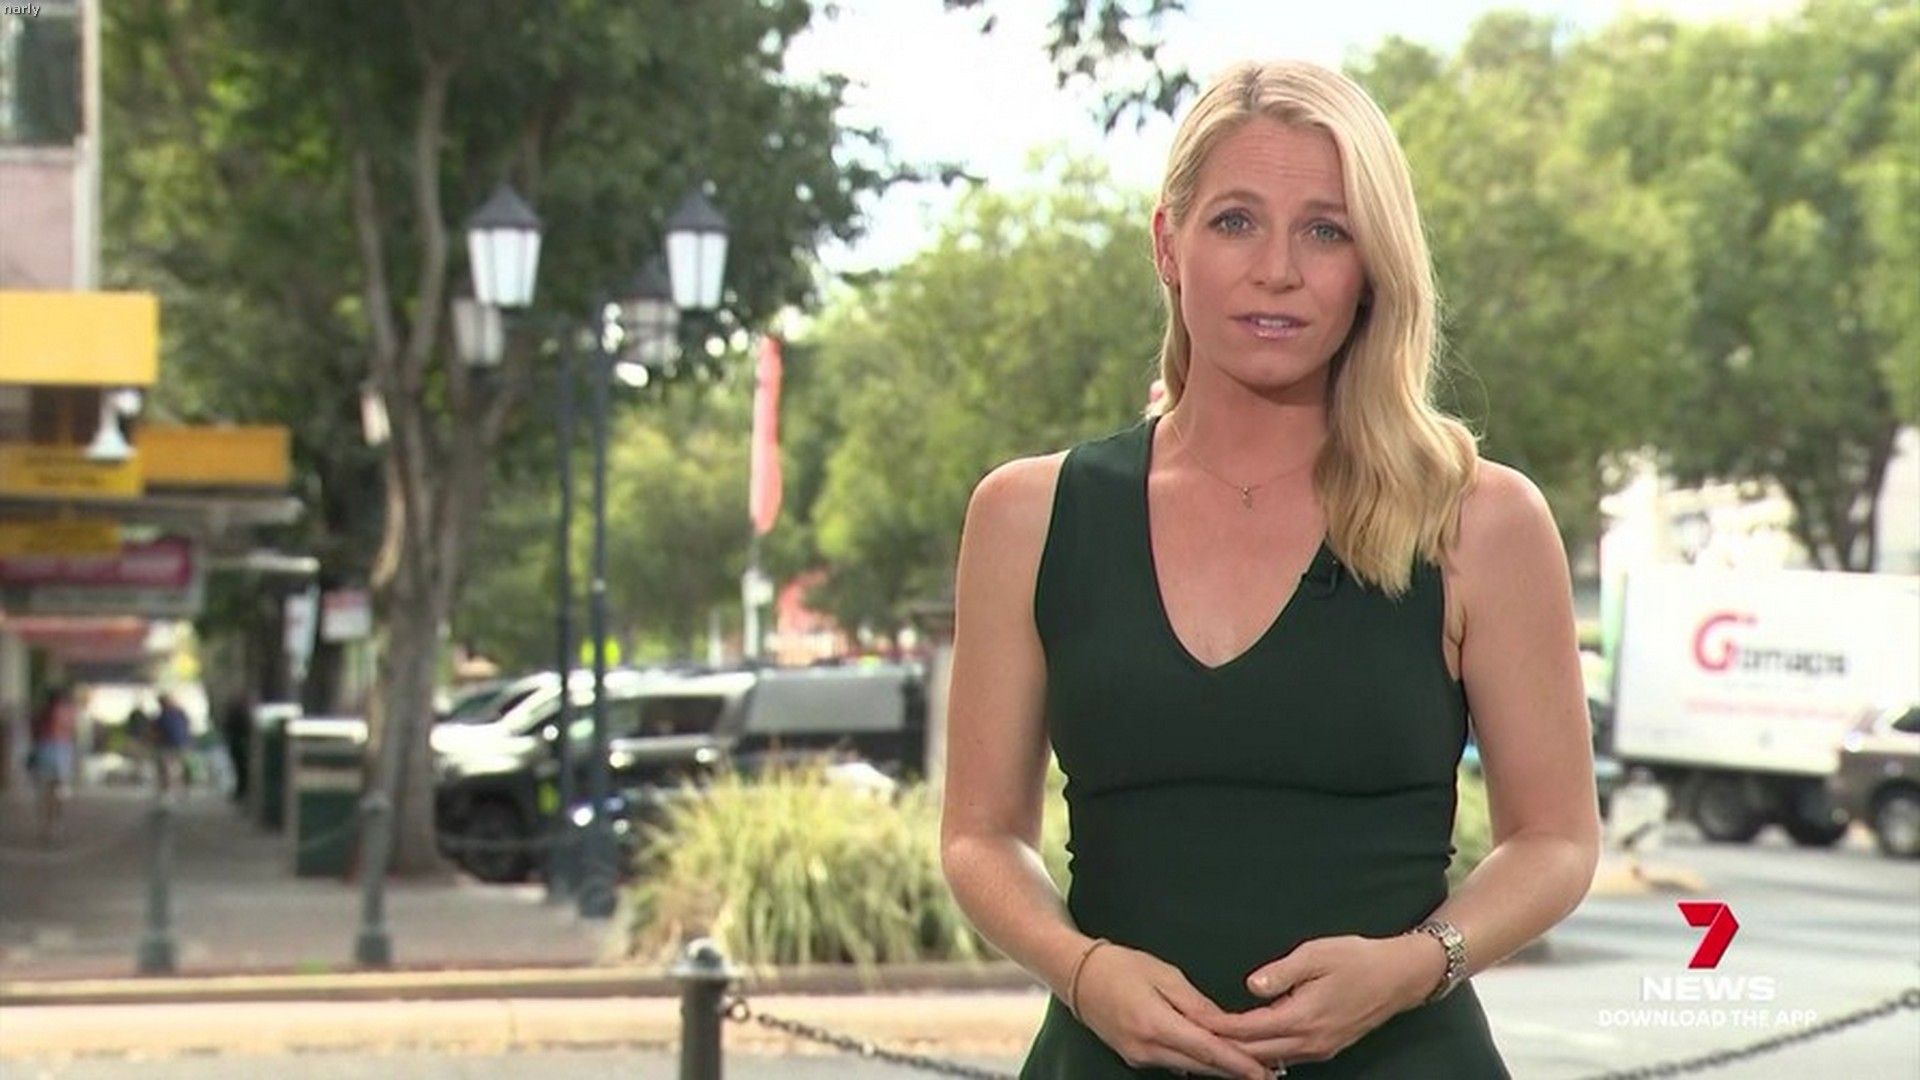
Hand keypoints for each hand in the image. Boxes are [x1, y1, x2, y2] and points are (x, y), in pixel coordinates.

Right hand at [1072, 942, 1273, 1079]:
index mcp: (1156, 1024)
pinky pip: (1173, 1063)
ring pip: (1188, 1067)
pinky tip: (1214, 1060)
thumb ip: (1196, 1005)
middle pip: (1201, 1066)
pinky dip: (1196, 1062)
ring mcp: (1138, 1056)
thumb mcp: (1164, 975)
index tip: (1263, 1071)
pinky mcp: (1134, 1056)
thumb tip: (1225, 1025)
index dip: (1239, 1063)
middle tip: (1268, 1073)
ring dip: (1218, 1068)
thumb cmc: (1120, 966)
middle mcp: (1146, 1048)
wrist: (1076, 974)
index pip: (1207, 1050)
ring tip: (1249, 1067)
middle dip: (1235, 1071)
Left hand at [1195, 934, 1444, 1067]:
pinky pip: (1288, 1057)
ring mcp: (1320, 1049)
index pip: (1249, 1031)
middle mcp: (1310, 1041)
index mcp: (1303, 1017)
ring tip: (1213, 1043)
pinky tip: (1249, 1046)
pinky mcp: (1327, 1048)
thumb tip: (1251, 985)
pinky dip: (1263, 1053)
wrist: (1400, 977)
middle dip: (1224, 1047)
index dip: (1220, 1028)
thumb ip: (1281, 972)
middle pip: (1255, 1053)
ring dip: (1242, 1053)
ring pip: (1271, 1059)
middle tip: (1194, 1037)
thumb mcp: (1316, 954)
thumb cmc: (1358, 959)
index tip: (1195, 1023)